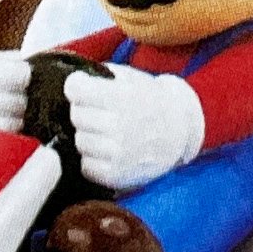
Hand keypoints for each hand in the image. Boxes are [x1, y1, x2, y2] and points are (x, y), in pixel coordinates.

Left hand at [70, 68, 203, 190]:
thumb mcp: (131, 78)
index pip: (75, 89)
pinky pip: (86, 165)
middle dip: (83, 110)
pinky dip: (92, 158)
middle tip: (99, 111)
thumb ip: (101, 76)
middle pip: (75, 115)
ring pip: (79, 141)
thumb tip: (72, 81)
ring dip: (88, 135)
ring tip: (105, 131)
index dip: (76, 86)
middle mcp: (118, 126)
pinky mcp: (115, 175)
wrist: (180, 132)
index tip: (81, 86)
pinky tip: (107, 150)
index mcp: (122, 97)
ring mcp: (117, 153)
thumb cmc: (151, 101)